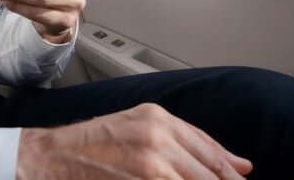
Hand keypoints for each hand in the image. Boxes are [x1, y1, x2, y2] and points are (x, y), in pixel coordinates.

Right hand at [16, 103, 252, 178]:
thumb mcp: (140, 128)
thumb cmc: (92, 145)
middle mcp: (158, 137)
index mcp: (160, 119)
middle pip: (211, 174)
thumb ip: (188, 142)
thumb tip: (242, 166)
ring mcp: (150, 164)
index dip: (230, 174)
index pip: (212, 153)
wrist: (50, 157)